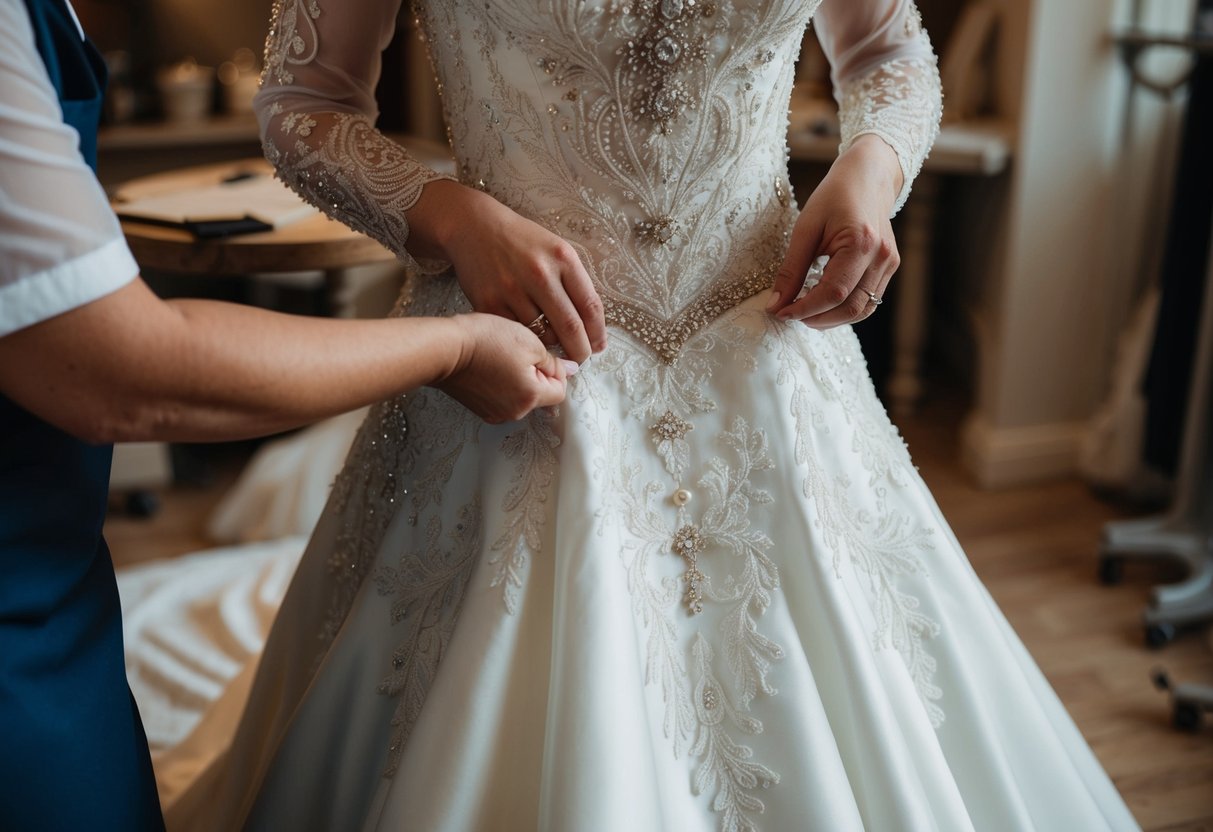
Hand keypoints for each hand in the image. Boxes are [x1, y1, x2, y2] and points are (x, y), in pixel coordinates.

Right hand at [414, 181, 607, 363]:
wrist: (475, 227)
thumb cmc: (522, 242)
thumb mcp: (556, 251)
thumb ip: (576, 284)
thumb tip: (593, 330)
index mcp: (563, 259)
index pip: (591, 307)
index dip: (597, 334)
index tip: (598, 347)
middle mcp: (540, 274)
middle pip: (570, 328)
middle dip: (580, 351)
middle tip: (580, 359)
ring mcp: (512, 289)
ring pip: (542, 335)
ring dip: (551, 345)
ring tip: (551, 342)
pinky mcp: (489, 302)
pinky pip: (515, 333)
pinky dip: (525, 340)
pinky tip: (526, 335)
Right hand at [437, 313, 575, 423]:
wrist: (443, 349)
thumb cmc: (485, 341)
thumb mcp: (529, 342)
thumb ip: (554, 361)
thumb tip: (572, 370)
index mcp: (532, 397)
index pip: (560, 390)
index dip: (555, 370)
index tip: (539, 353)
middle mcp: (515, 413)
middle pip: (540, 395)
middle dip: (536, 375)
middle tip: (517, 352)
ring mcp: (495, 413)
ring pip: (521, 396)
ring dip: (518, 379)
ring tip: (500, 357)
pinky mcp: (480, 409)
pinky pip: (502, 397)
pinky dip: (501, 384)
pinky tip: (489, 366)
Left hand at [766, 136, 902, 328]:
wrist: (868, 177)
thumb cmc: (834, 196)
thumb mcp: (805, 228)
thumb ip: (791, 269)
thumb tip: (775, 304)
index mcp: (861, 243)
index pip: (833, 293)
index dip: (805, 308)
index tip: (780, 312)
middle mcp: (881, 257)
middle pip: (850, 308)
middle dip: (817, 318)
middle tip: (790, 314)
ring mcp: (889, 263)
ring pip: (862, 310)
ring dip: (831, 319)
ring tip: (805, 311)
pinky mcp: (889, 267)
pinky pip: (868, 300)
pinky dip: (844, 309)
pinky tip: (823, 303)